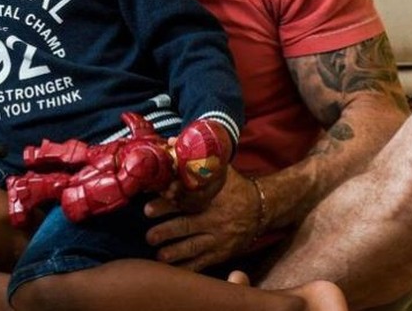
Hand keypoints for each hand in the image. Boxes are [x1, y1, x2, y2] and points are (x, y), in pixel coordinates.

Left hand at [144, 169, 260, 270]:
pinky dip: (189, 267)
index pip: (185, 201)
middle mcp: (216, 218)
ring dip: (174, 252)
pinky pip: (205, 263)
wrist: (264, 206)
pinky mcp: (224, 252)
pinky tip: (174, 269)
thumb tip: (172, 142)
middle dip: (165, 231)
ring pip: (194, 248)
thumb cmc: (235, 186)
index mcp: (212, 198)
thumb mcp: (219, 169)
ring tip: (158, 254)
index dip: (165, 205)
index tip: (147, 209)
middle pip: (187, 226)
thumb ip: (195, 159)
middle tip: (149, 235)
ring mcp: (221, 238)